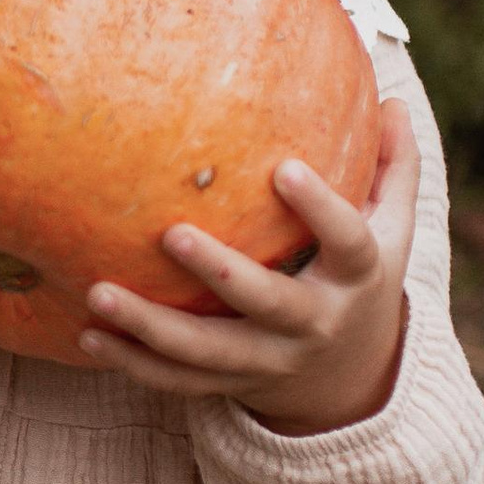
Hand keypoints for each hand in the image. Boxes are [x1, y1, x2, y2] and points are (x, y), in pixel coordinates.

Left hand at [77, 98, 419, 434]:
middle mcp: (313, 323)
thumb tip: (393, 100)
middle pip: (268, 302)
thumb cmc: (360, 278)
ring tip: (98, 293)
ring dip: (150, 327)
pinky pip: (179, 381)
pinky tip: (88, 335)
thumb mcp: (393, 230)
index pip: (346, 242)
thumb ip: (395, 167)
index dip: (319, 209)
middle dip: (220, 273)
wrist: (350, 377)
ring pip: (207, 352)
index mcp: (356, 276)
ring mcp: (270, 359)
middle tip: (171, 233)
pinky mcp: (233, 383)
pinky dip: (134, 363)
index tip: (283, 168)